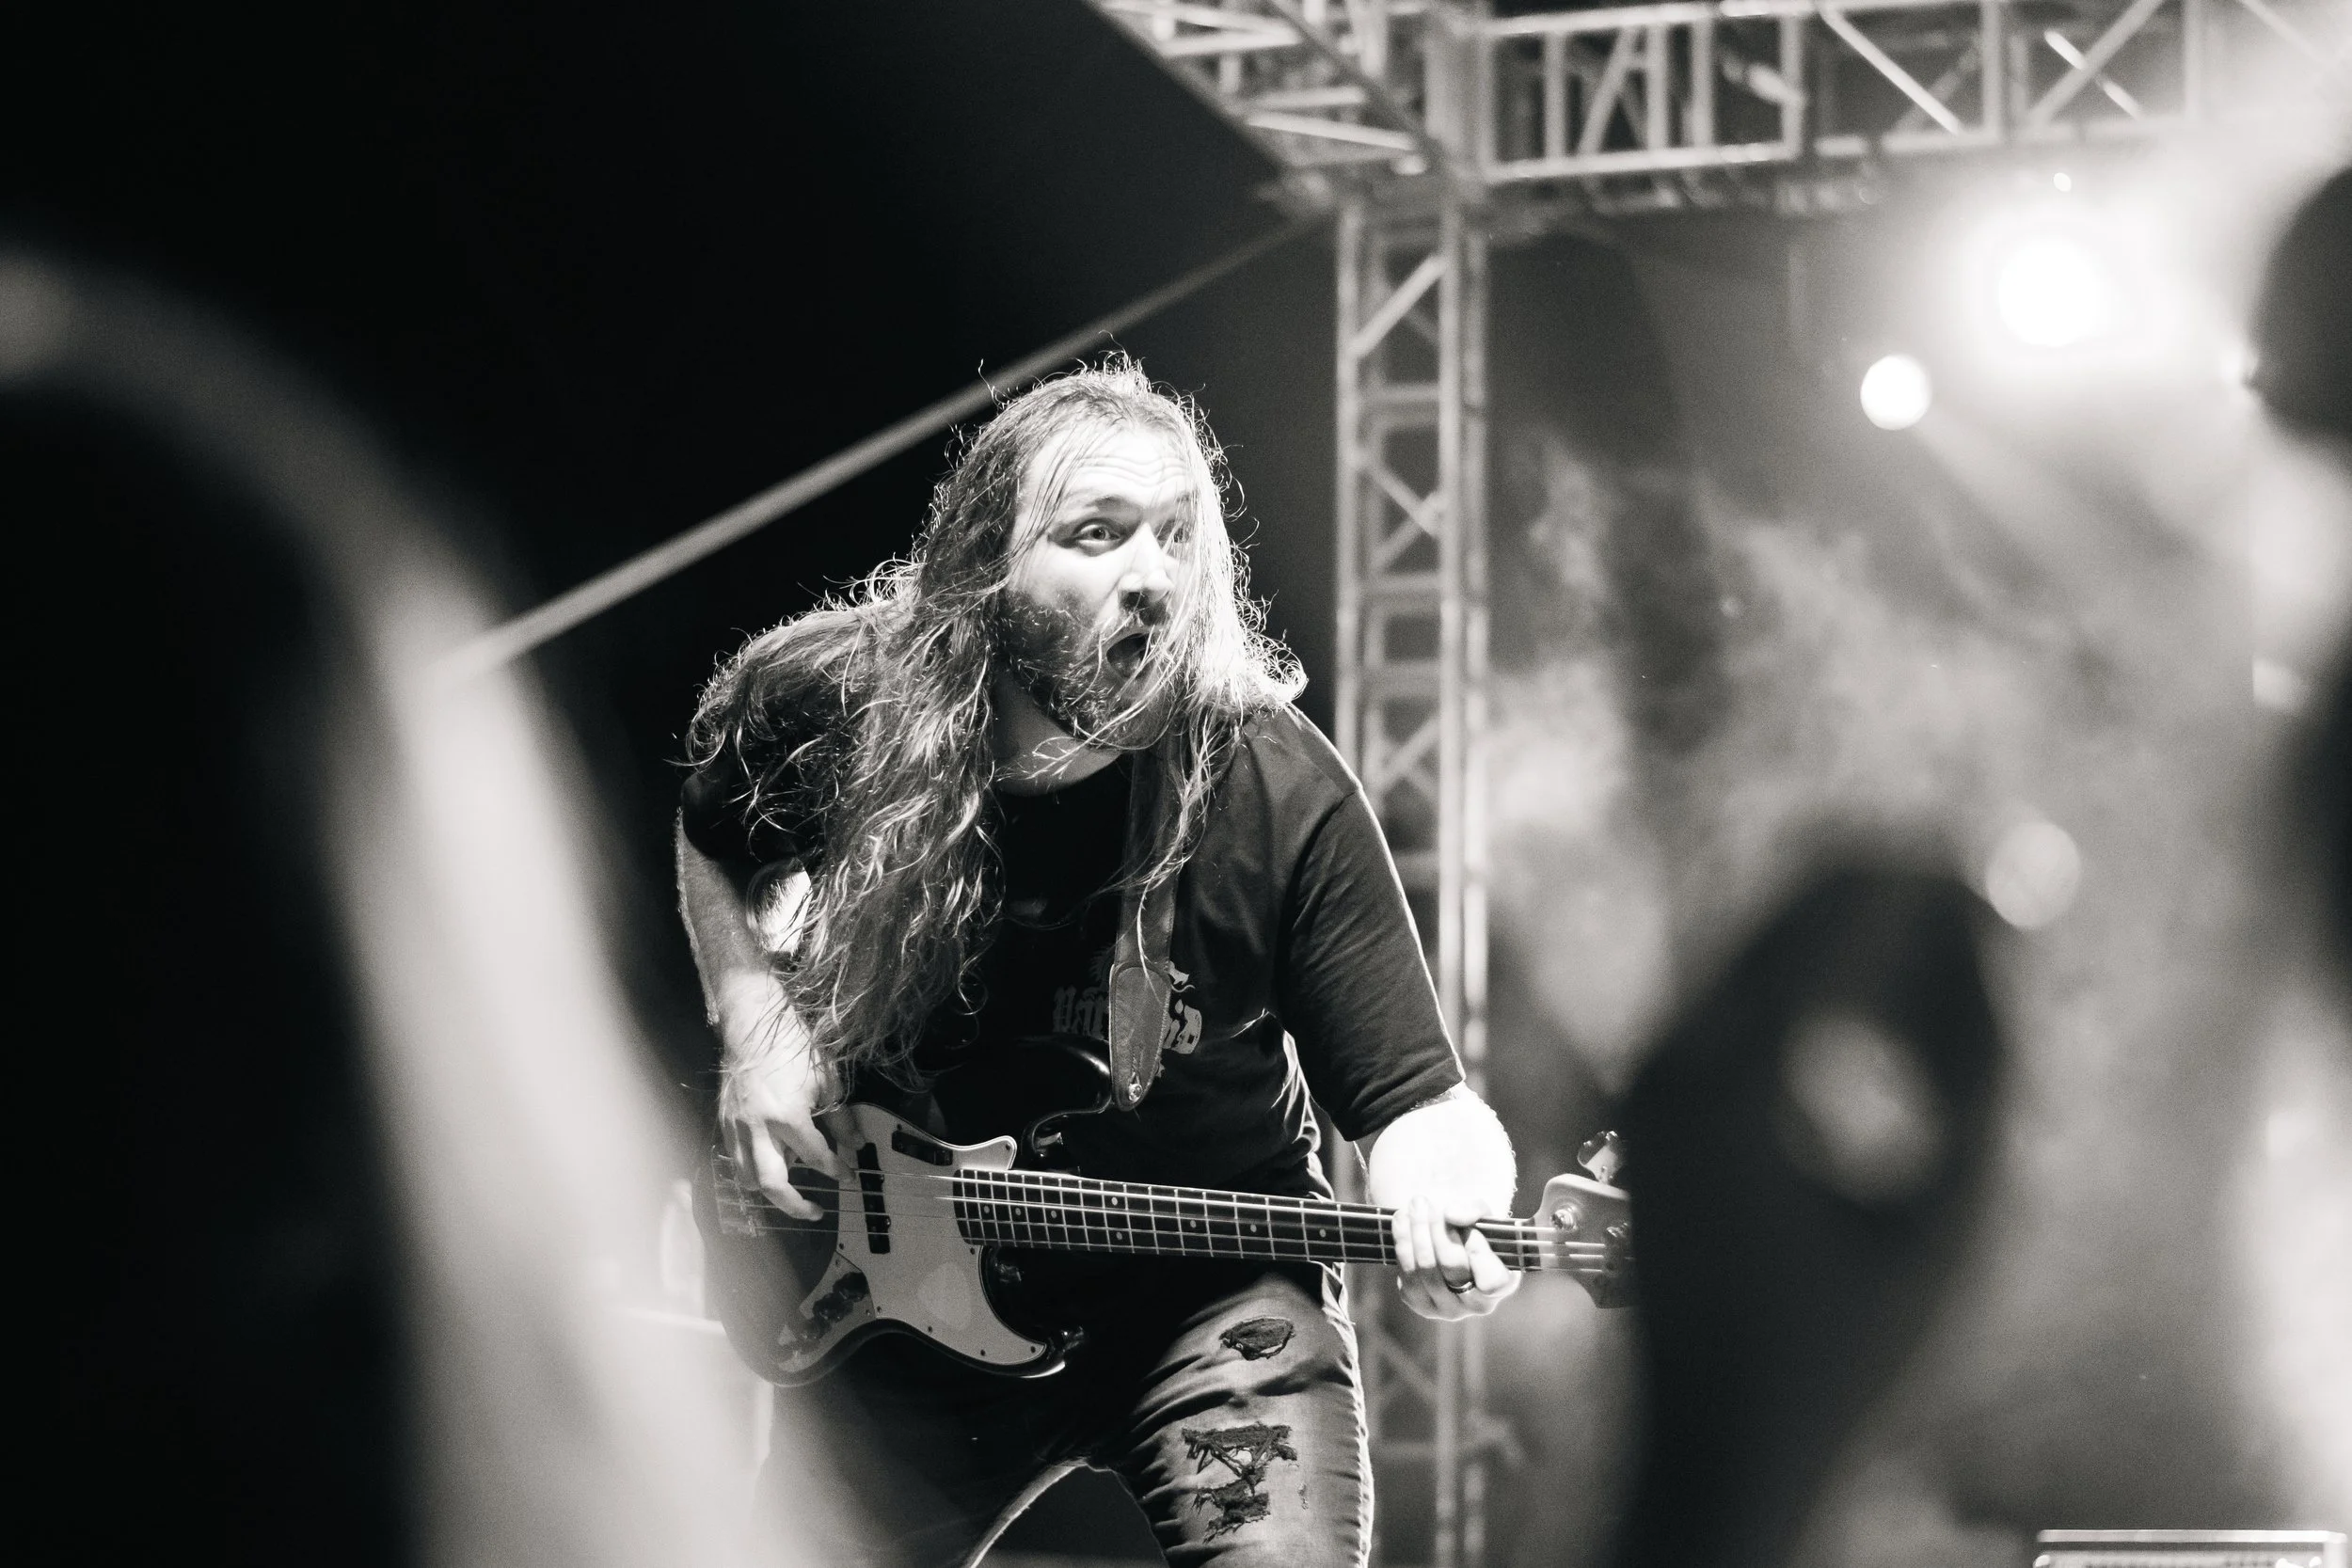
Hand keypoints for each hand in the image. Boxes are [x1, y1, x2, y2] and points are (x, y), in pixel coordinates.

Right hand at [714, 991, 836, 1221]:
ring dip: (770, 1192)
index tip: (849, 1174)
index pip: (816, 1157)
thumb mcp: (827, 1080)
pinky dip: (753, 1171)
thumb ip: (840, 1118)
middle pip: (772, 1184)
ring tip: (792, 1193)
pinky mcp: (725, 1122)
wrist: (752, 1023)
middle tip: (816, 1211)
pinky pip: (736, 1160)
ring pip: (747, 1178)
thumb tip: (855, 1145)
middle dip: (795, 1205)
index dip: (836, 1169)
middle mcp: (758, 1128)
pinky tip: (770, 1166)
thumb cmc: (792, 1046)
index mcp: (787, 1116)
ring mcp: (737, 1127)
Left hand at [1390, 1193, 1519, 1321]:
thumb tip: (1451, 1214)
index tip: (1466, 1224)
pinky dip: (1403, 1242)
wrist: (1450, 1242)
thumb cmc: (1475, 1230)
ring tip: (1415, 1205)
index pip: (1491, 1280)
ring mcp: (1447, 1309)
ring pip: (1425, 1269)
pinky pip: (1407, 1274)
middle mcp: (1477, 1305)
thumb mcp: (1483, 1216)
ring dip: (1416, 1231)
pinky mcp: (1420, 1304)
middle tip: (1426, 1202)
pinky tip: (1403, 1220)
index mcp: (1503, 1286)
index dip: (1477, 1250)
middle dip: (1437, 1228)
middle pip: (1451, 1266)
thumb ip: (1475, 1211)